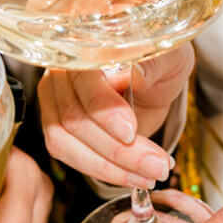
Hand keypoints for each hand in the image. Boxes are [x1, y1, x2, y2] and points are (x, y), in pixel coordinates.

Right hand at [39, 46, 192, 188]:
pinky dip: (103, 170)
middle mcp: (60, 72)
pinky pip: (70, 155)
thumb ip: (151, 64)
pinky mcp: (58, 127)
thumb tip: (133, 75)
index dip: (103, 109)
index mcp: (83, 46)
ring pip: (65, 142)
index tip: (130, 132)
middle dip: (117, 150)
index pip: (83, 80)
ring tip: (149, 175)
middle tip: (157, 166)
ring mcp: (54, 101)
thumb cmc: (160, 62)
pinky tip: (133, 175)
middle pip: (74, 118)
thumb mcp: (168, 57)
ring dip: (109, 167)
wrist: (155, 80)